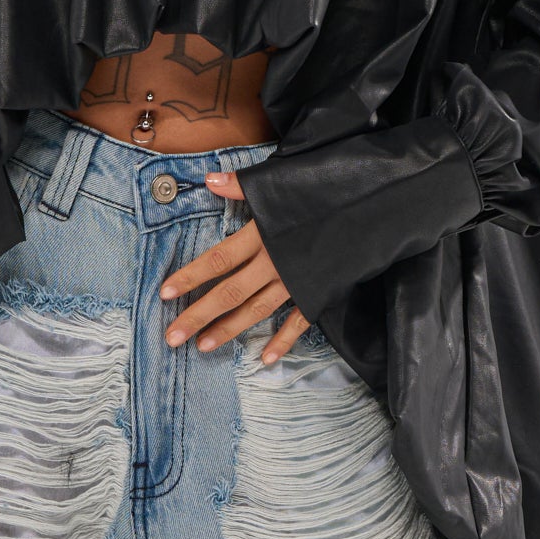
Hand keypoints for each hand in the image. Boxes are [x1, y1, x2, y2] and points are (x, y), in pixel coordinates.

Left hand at [160, 173, 311, 363]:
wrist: (375, 203)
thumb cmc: (326, 186)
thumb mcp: (282, 181)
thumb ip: (242, 185)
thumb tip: (209, 179)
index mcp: (263, 234)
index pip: (218, 260)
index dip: (190, 277)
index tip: (164, 294)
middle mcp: (276, 262)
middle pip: (230, 293)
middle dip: (199, 315)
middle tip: (172, 337)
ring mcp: (298, 281)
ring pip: (257, 310)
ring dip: (229, 330)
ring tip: (204, 347)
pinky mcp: (320, 291)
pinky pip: (298, 321)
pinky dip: (283, 341)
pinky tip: (265, 358)